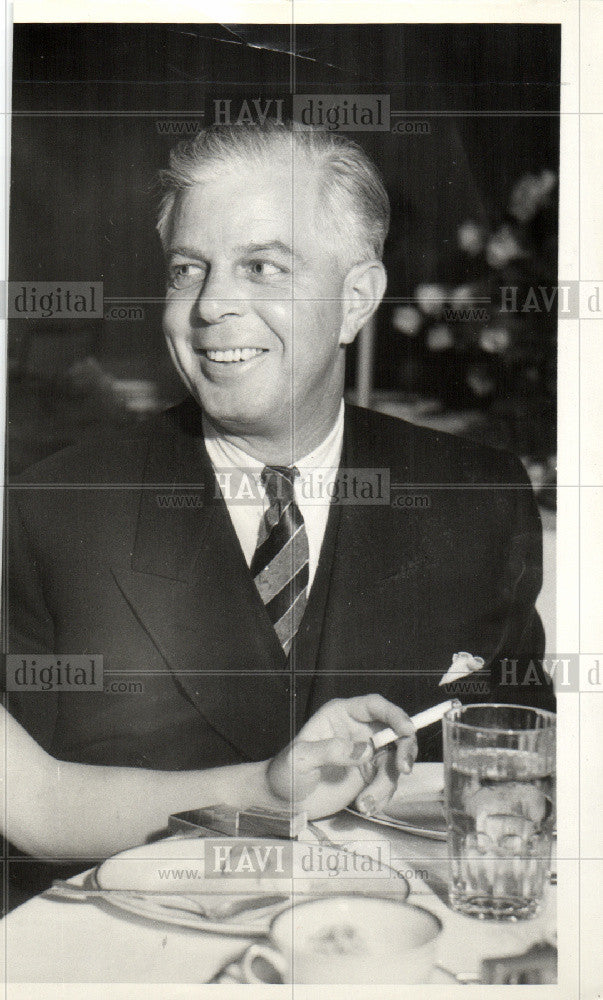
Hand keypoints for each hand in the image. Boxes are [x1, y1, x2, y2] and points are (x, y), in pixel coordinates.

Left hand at [265, 694, 416, 819]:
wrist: (283, 802)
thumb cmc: (286, 772)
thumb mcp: (302, 758)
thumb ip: (332, 750)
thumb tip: (365, 749)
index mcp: (340, 715)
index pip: (374, 706)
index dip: (394, 715)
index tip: (407, 730)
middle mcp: (358, 731)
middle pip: (395, 731)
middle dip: (405, 749)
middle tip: (402, 769)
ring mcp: (366, 754)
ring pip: (394, 762)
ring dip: (387, 784)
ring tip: (366, 803)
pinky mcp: (369, 777)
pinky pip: (388, 783)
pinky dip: (382, 797)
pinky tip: (365, 806)